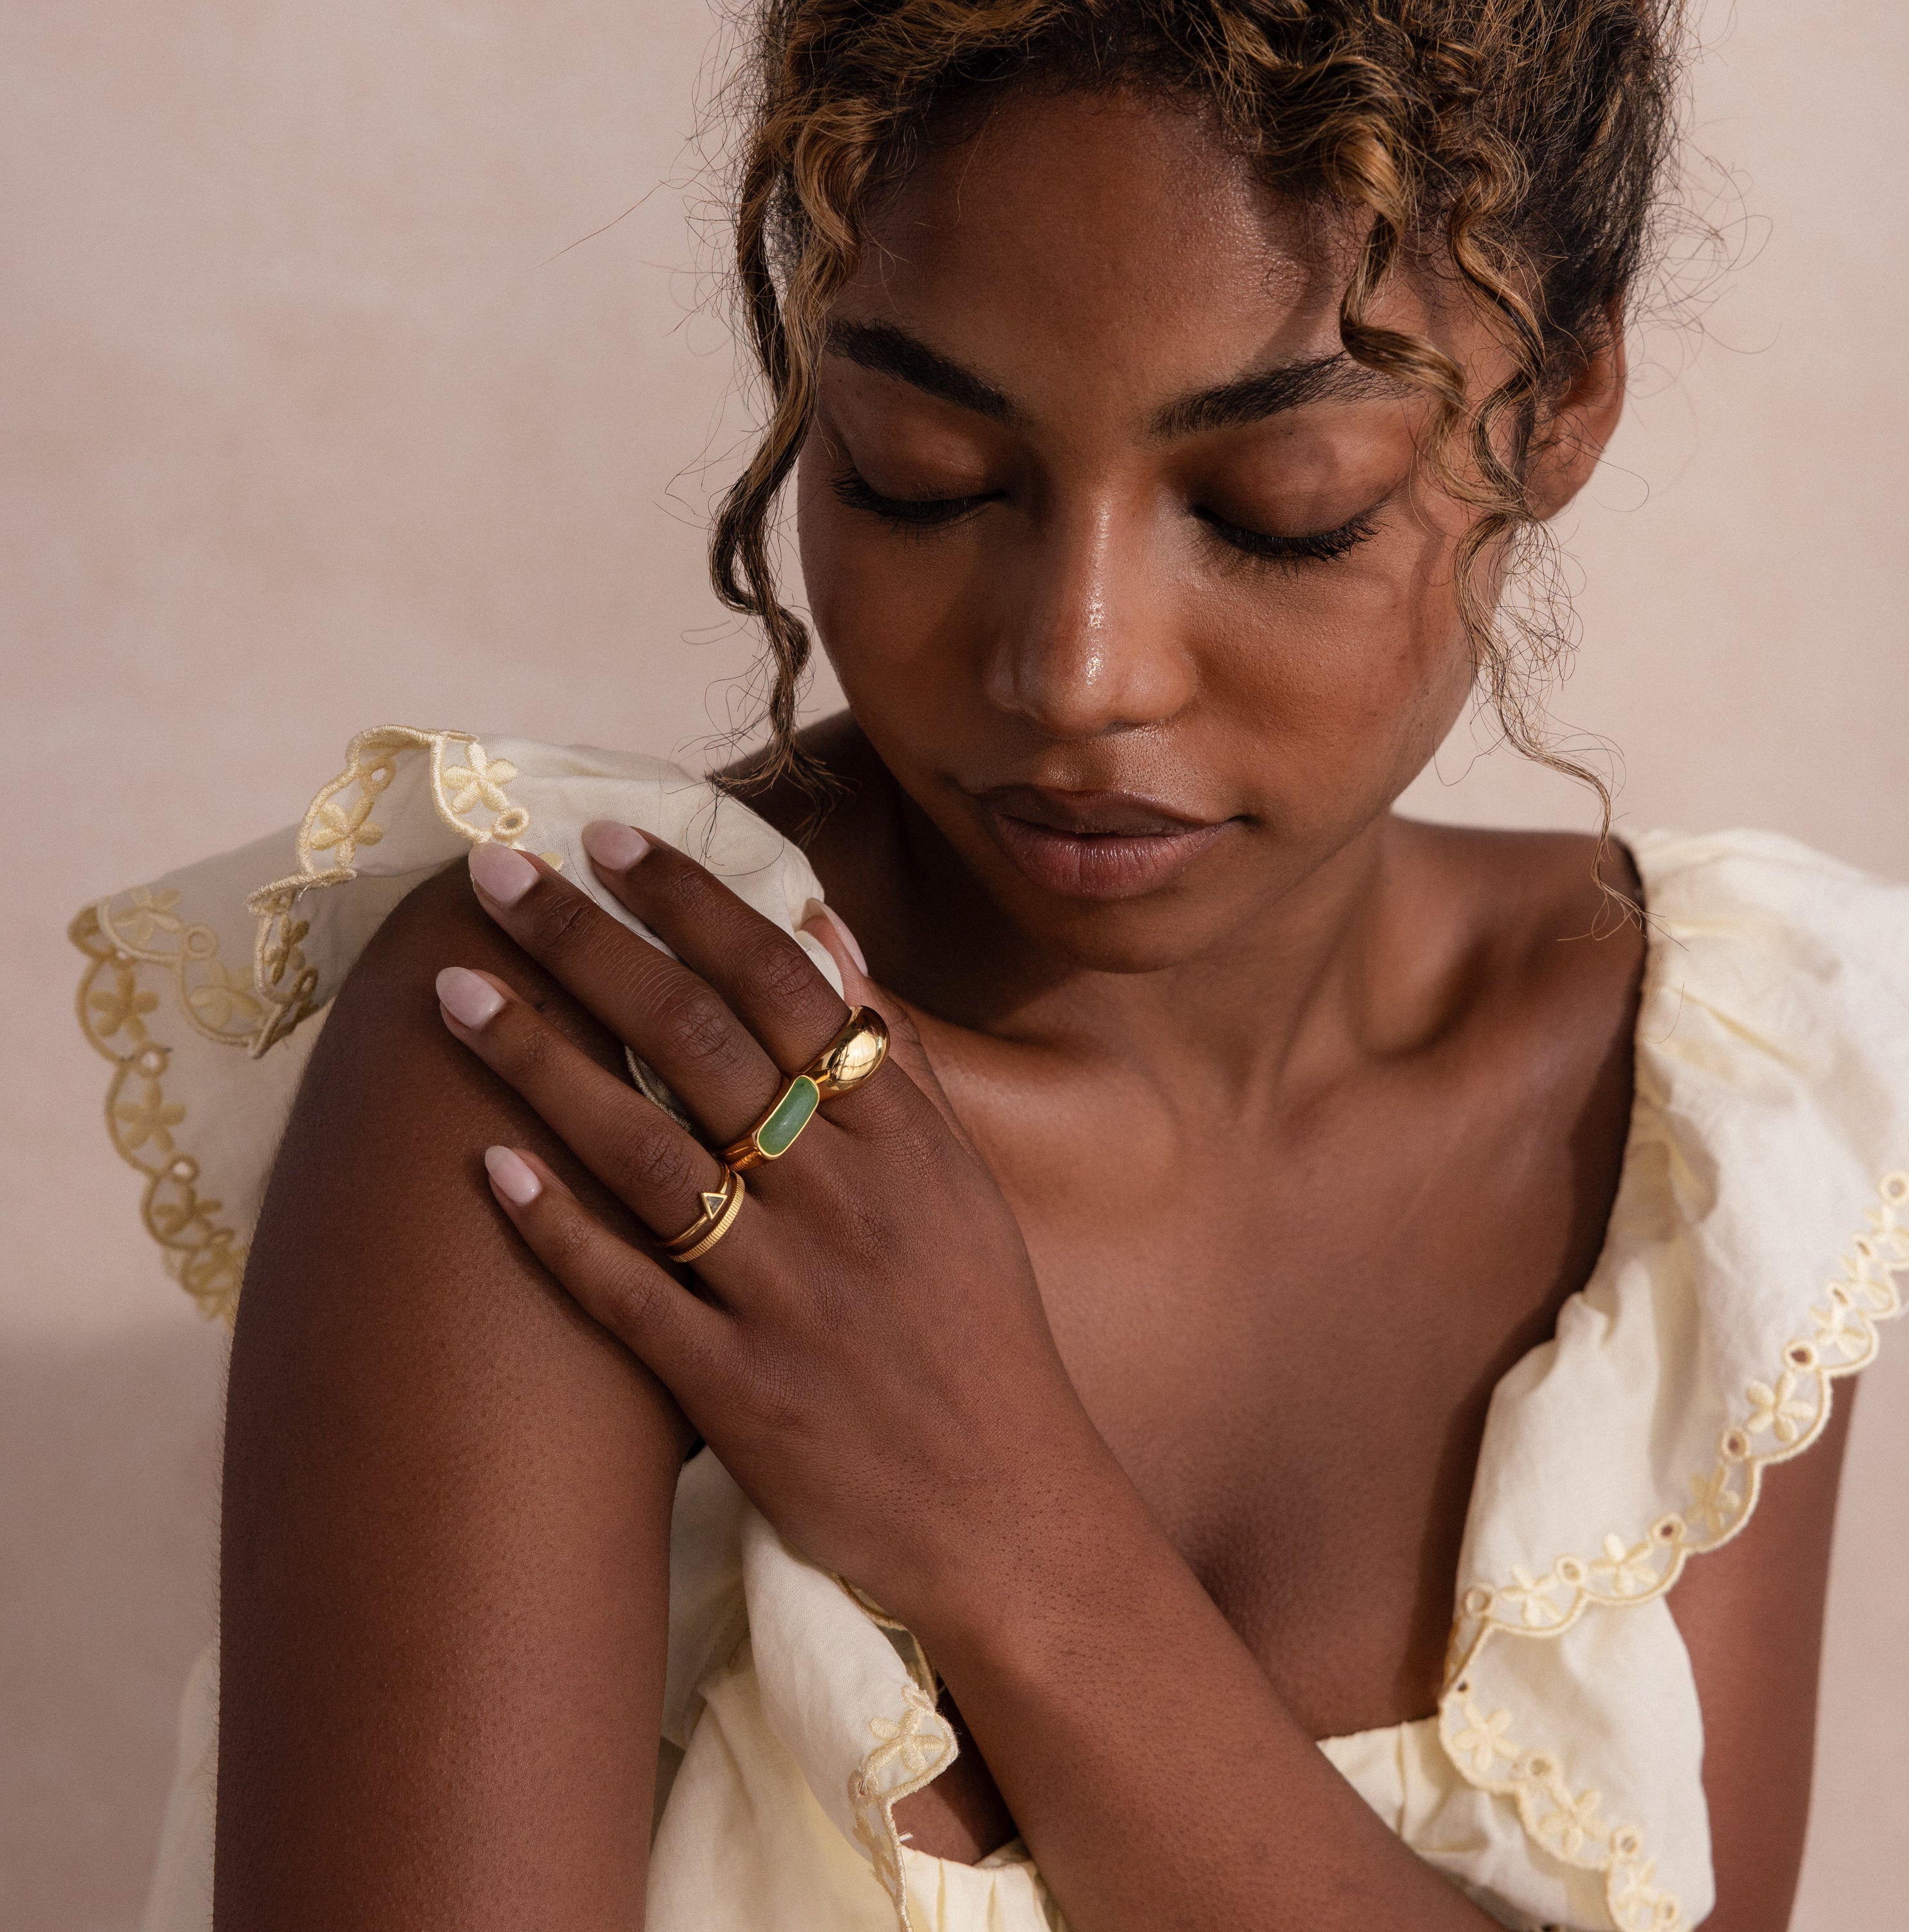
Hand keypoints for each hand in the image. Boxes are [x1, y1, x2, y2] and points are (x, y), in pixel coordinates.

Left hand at [434, 821, 1107, 1622]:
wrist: (1008, 1510)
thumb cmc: (977, 1335)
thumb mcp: (960, 1184)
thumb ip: (893, 1061)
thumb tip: (824, 932)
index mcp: (900, 1139)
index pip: (784, 983)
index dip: (690, 904)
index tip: (607, 841)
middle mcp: (842, 1199)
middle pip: (698, 1043)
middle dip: (591, 948)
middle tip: (497, 877)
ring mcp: (785, 1297)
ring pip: (645, 1154)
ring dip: (543, 1065)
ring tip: (455, 997)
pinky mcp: (737, 1392)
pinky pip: (631, 1297)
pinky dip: (557, 1231)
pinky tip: (486, 1171)